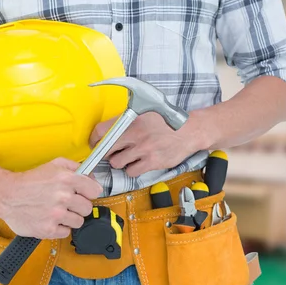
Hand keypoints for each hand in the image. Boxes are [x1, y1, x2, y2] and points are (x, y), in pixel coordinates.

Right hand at [0, 158, 102, 238]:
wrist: (7, 195)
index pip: (95, 191)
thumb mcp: (53, 164)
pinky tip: (51, 219)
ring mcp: (56, 214)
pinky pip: (66, 232)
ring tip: (57, 212)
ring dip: (70, 218)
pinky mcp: (48, 229)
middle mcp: (63, 197)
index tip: (84, 194)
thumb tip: (90, 177)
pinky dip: (59, 228)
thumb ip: (75, 167)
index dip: (89, 193)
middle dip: (79, 206)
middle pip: (88, 208)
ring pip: (78, 222)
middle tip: (67, 204)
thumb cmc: (29, 181)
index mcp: (67, 179)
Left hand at [89, 111, 207, 177]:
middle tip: (110, 152)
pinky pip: (132, 172)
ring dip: (120, 162)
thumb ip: (127, 120)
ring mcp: (144, 150)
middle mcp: (136, 134)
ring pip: (117, 163)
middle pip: (106, 150)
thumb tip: (107, 130)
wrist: (190, 131)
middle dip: (106, 153)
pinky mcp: (152, 162)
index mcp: (131, 119)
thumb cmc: (166, 121)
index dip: (95, 139)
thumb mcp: (145, 112)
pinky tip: (139, 163)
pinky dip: (132, 169)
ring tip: (128, 157)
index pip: (102, 131)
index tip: (95, 143)